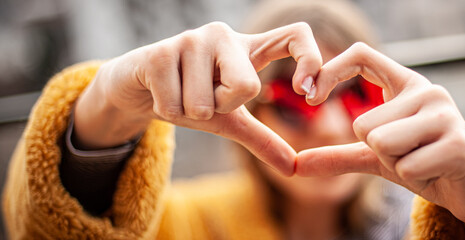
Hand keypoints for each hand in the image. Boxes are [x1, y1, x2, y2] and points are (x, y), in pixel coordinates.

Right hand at [74, 22, 321, 175]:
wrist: (135, 88)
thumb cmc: (189, 99)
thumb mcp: (229, 120)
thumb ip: (262, 139)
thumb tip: (294, 168)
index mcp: (248, 48)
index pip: (296, 35)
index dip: (311, 60)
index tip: (306, 94)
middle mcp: (223, 36)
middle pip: (247, 86)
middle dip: (223, 108)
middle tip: (205, 99)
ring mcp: (190, 40)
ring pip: (205, 103)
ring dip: (190, 112)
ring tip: (179, 94)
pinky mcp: (159, 52)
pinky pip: (175, 106)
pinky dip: (167, 112)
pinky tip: (159, 93)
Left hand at [296, 43, 464, 238]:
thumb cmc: (424, 164)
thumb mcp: (377, 157)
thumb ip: (338, 155)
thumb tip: (296, 166)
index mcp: (407, 84)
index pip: (362, 55)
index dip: (331, 71)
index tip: (310, 97)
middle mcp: (428, 91)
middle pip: (363, 123)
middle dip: (378, 151)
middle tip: (409, 154)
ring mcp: (446, 115)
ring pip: (381, 143)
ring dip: (396, 163)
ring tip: (423, 161)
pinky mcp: (458, 145)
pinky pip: (405, 167)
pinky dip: (414, 177)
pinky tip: (437, 172)